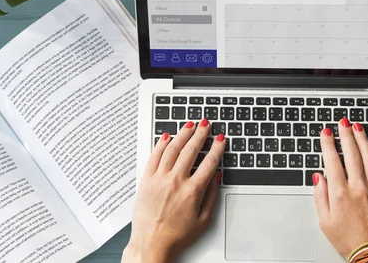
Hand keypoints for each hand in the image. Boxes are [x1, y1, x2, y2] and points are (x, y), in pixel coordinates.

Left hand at [123, 120, 224, 262]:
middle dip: (201, 134)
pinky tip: (167, 136)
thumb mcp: (204, 219)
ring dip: (183, 134)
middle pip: (191, 150)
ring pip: (172, 149)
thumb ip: (212, 195)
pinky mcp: (146, 180)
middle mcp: (175, 181)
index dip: (217, 148)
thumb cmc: (176, 235)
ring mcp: (159, 179)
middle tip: (205, 124)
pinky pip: (154, 156)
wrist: (151, 243)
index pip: (209, 162)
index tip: (220, 140)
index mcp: (192, 191)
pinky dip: (161, 144)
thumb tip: (216, 176)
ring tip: (189, 125)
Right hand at [312, 118, 367, 257]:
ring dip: (363, 139)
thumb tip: (319, 177)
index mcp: (340, 193)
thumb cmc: (348, 239)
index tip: (325, 132)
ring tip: (358, 127)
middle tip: (343, 122)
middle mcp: (358, 187)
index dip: (327, 143)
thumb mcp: (324, 221)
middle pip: (352, 154)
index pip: (332, 160)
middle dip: (346, 134)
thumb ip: (320, 196)